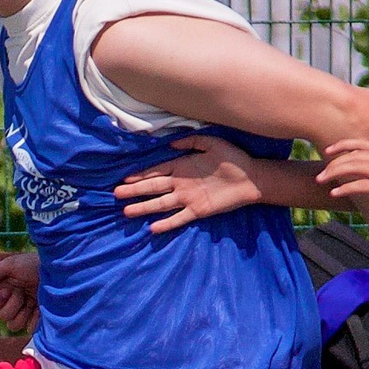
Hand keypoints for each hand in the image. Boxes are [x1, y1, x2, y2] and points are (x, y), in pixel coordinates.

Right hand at [0, 250, 40, 333]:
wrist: (58, 269)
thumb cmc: (34, 264)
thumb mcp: (11, 264)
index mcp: (1, 291)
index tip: (8, 289)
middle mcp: (10, 303)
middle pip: (2, 317)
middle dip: (13, 304)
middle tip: (23, 291)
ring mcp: (25, 312)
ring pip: (13, 326)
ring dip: (23, 313)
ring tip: (32, 299)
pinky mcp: (38, 319)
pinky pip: (29, 329)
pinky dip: (34, 320)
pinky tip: (41, 308)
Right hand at [114, 134, 261, 232]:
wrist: (252, 178)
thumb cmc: (234, 158)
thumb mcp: (212, 142)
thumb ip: (191, 141)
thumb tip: (172, 143)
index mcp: (183, 167)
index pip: (157, 171)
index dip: (140, 174)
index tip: (124, 177)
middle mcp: (181, 184)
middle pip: (154, 187)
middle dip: (135, 190)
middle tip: (116, 194)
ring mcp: (188, 199)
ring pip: (161, 204)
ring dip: (144, 207)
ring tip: (127, 211)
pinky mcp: (199, 211)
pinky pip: (180, 218)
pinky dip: (167, 224)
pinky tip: (153, 228)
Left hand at [316, 134, 368, 236]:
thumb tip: (347, 167)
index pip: (362, 144)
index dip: (342, 145)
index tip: (327, 151)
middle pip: (356, 156)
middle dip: (334, 164)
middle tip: (320, 176)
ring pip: (356, 167)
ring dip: (335, 173)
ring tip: (321, 181)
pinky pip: (361, 185)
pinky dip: (345, 188)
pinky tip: (334, 193)